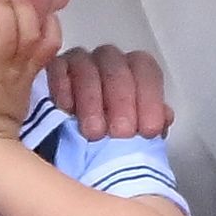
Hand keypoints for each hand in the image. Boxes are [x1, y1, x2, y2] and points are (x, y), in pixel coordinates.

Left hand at [0, 0, 58, 146]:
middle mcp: (18, 69)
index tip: (40, 2)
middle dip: (22, 2)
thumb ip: (18, 68)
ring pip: (10, 33)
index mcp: (28, 73)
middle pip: (29, 28)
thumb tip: (17, 48)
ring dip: (5, 6)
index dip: (47, 20)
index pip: (49, 41)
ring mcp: (0, 73)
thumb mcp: (16, 92)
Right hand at [41, 45, 170, 139]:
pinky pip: (57, 67)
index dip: (149, 99)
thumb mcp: (132, 136)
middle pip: (117, 67)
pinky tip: (67, 110)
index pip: (146, 70)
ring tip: (94, 133)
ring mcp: (78, 63)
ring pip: (87, 66)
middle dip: (122, 101)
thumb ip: (150, 123)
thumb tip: (164, 118)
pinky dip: (62, 87)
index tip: (148, 130)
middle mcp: (107, 62)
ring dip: (92, 99)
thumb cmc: (105, 140)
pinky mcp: (51, 69)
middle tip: (121, 133)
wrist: (67, 153)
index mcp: (133, 72)